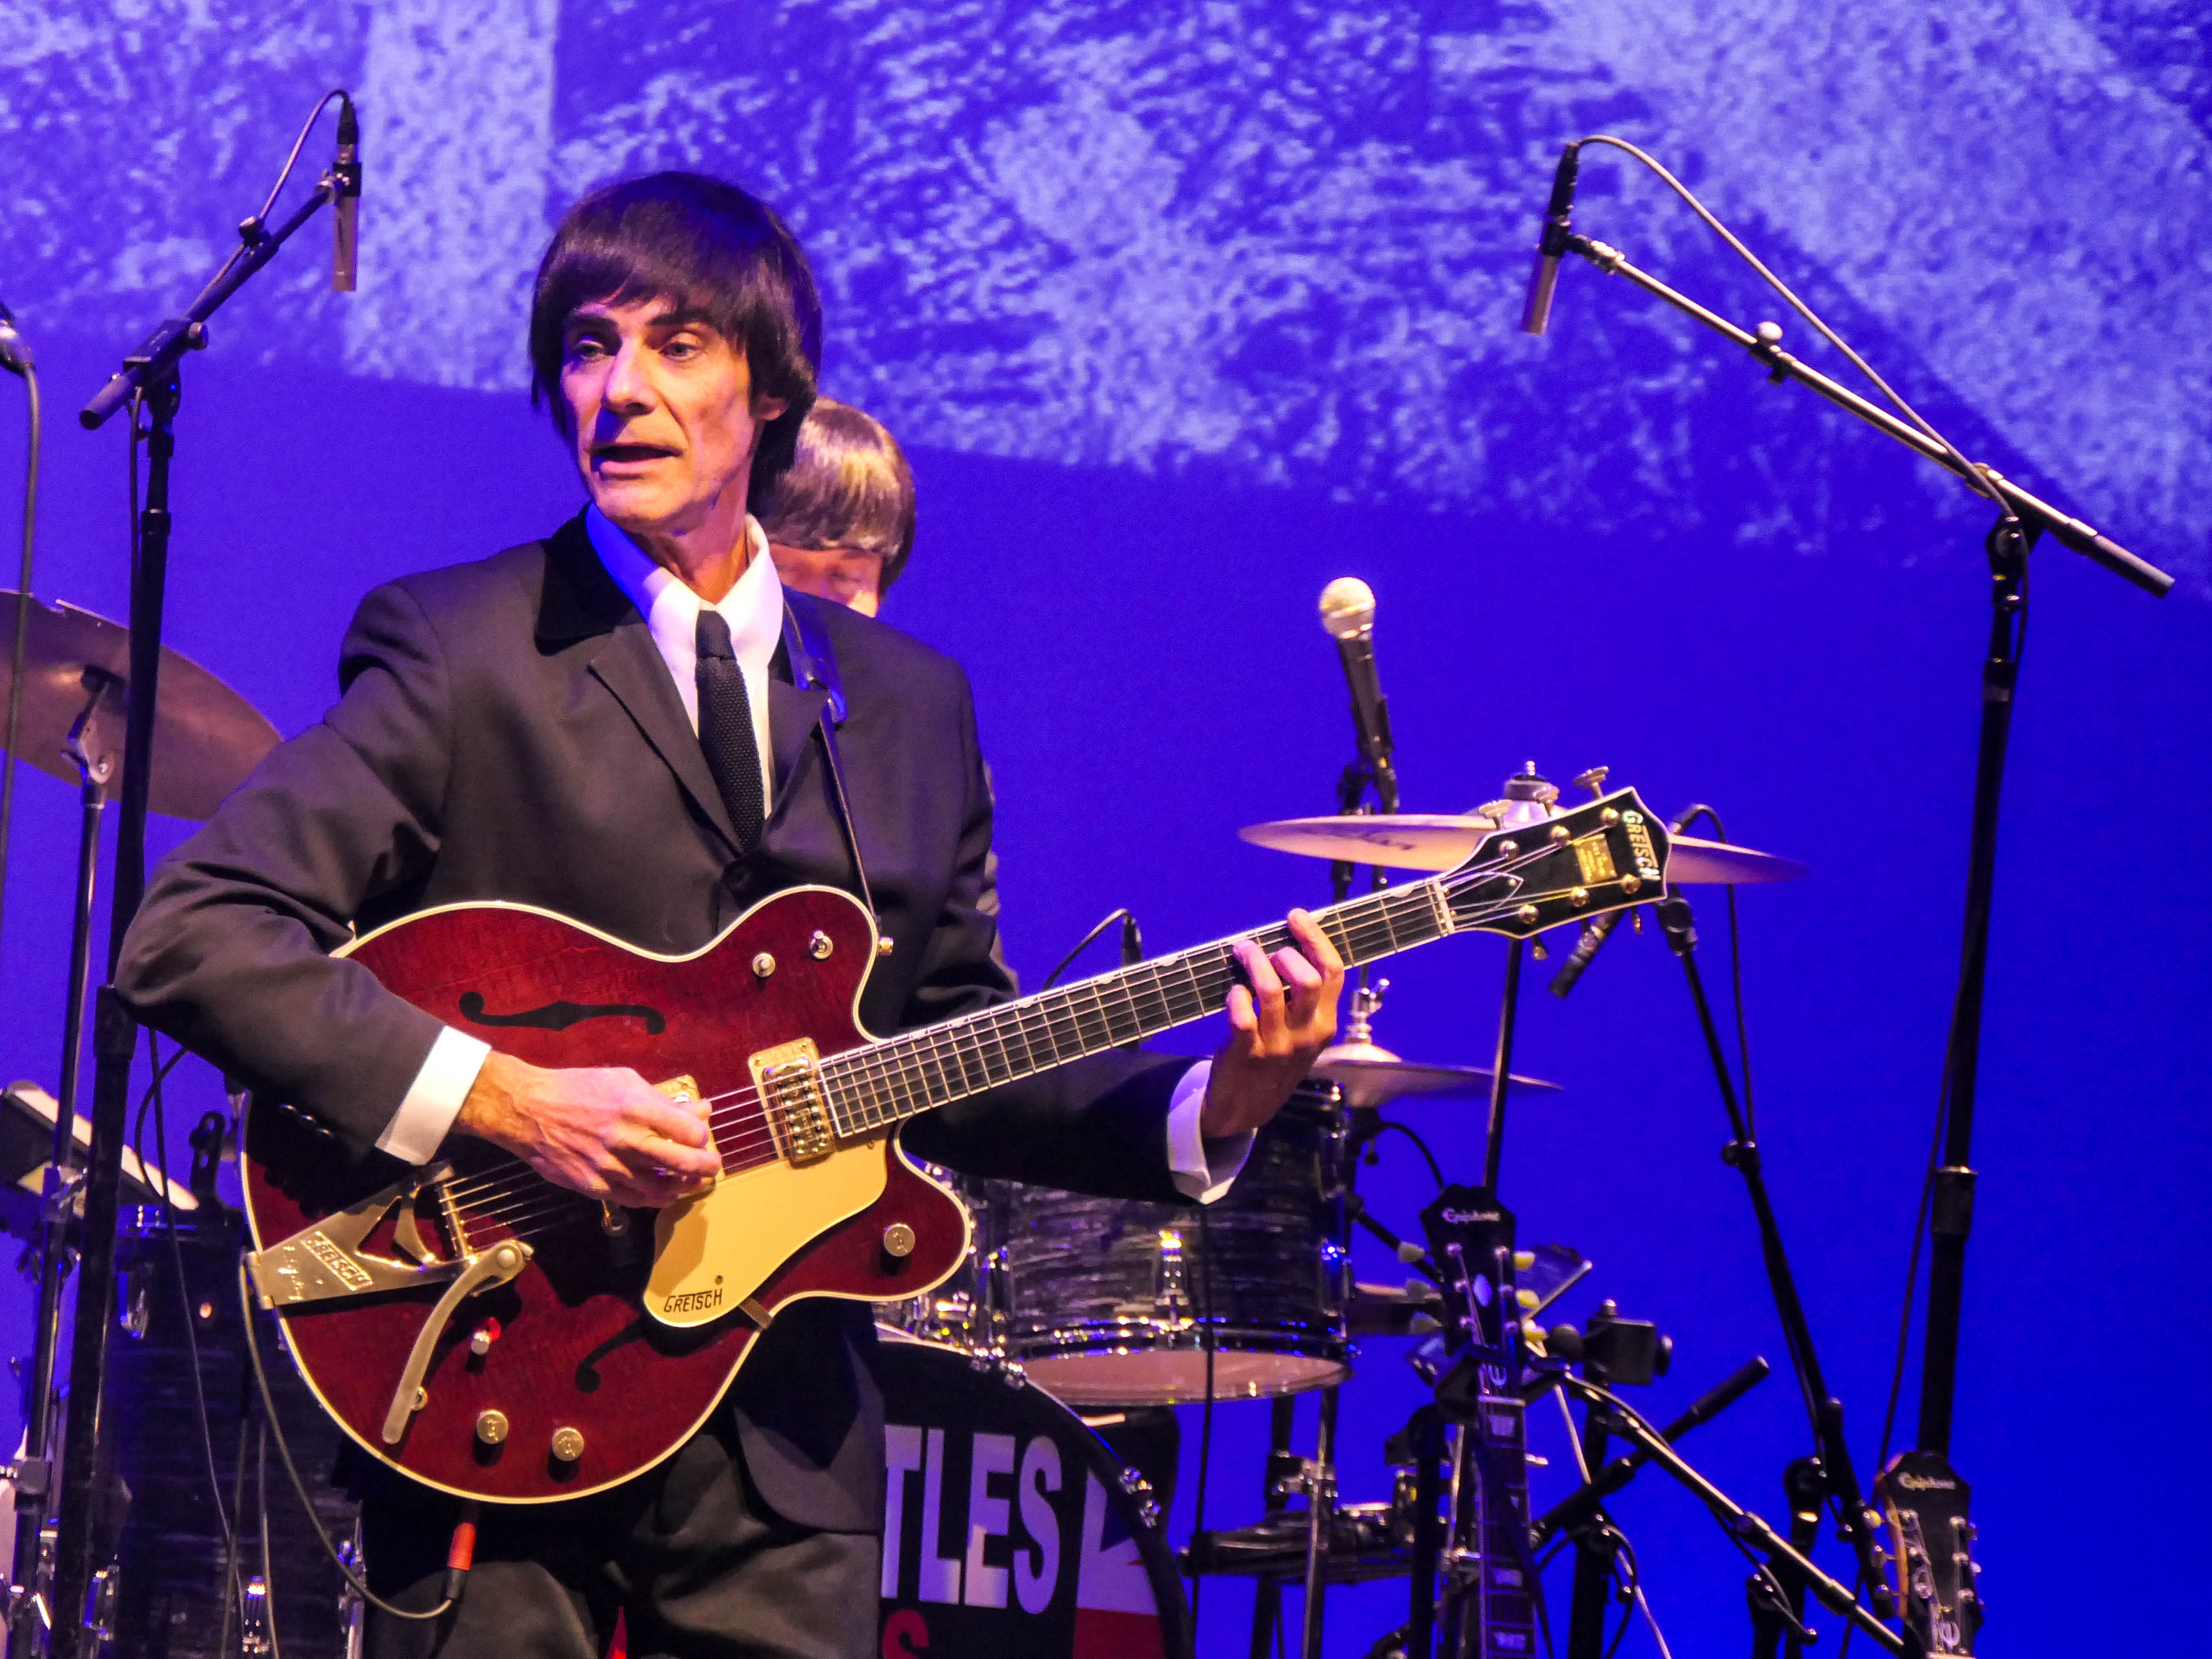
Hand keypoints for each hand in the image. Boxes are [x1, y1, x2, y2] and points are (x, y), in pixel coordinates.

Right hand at [455, 1051, 719, 1206]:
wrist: (528, 1110)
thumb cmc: (578, 1089)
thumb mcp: (623, 1080)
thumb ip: (663, 1099)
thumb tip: (701, 1109)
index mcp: (634, 1107)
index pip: (688, 1131)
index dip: (701, 1136)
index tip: (700, 1136)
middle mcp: (624, 1139)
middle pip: (681, 1163)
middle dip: (705, 1167)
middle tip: (712, 1167)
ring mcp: (608, 1166)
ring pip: (660, 1188)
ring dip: (683, 1188)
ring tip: (692, 1182)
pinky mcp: (593, 1186)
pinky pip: (634, 1199)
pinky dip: (655, 1199)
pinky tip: (664, 1193)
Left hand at [1202, 908, 1344, 1139]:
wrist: (1248, 1107)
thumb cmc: (1275, 1058)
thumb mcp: (1302, 1033)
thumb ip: (1303, 997)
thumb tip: (1289, 944)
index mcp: (1325, 1023)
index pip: (1333, 972)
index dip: (1315, 938)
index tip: (1297, 916)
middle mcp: (1306, 1034)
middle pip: (1307, 979)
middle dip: (1286, 952)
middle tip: (1266, 948)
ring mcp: (1277, 1045)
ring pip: (1271, 991)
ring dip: (1254, 963)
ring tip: (1243, 951)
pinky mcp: (1246, 1053)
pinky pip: (1242, 1016)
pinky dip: (1236, 996)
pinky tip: (1233, 991)